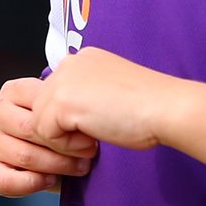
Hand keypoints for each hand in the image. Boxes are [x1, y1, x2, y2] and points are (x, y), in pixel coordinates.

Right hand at [0, 77, 97, 196]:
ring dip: (56, 166)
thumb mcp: (65, 105)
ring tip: (79, 167)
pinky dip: (33, 184)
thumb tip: (82, 105)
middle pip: (32, 131)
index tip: (91, 134)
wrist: (60, 149)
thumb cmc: (65, 124)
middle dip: (65, 147)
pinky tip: (51, 180)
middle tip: (89, 154)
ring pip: (25, 156)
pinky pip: (7, 181)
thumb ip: (67, 101)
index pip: (39, 108)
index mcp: (12, 91)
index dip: (68, 123)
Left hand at [32, 48, 181, 151]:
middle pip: (42, 108)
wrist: (165, 108)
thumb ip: (87, 95)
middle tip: (91, 140)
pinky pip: (46, 135)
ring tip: (93, 141)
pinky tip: (93, 142)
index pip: (55, 94)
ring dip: (64, 140)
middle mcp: (70, 63)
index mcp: (84, 59)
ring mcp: (64, 80)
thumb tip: (65, 118)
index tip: (95, 126)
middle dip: (61, 130)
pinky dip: (68, 147)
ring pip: (39, 123)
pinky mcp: (62, 102)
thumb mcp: (110, 91)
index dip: (69, 119)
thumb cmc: (149, 107)